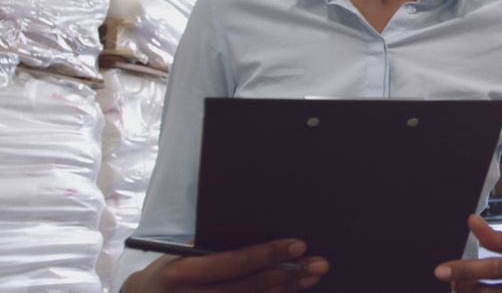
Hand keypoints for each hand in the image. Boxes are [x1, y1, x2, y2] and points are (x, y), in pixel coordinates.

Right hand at [123, 239, 328, 291]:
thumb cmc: (170, 270)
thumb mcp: (183, 254)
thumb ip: (216, 245)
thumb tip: (261, 228)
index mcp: (183, 273)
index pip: (236, 262)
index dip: (270, 253)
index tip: (298, 244)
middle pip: (251, 287)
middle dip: (289, 274)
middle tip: (318, 263)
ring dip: (287, 290)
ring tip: (311, 276)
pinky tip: (290, 291)